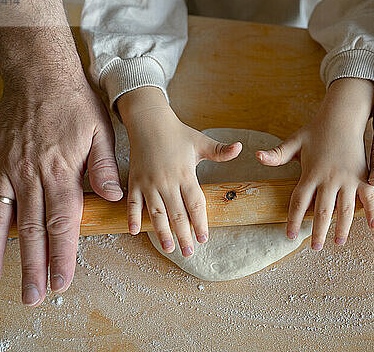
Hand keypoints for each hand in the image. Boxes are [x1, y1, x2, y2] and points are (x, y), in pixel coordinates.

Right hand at [0, 67, 122, 305]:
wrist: (42, 72)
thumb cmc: (75, 102)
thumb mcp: (101, 132)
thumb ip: (105, 168)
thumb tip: (112, 198)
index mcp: (60, 172)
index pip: (61, 223)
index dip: (62, 255)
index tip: (61, 281)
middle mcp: (29, 175)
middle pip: (29, 229)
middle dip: (31, 266)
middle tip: (30, 296)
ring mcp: (5, 166)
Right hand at [118, 87, 241, 255]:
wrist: (149, 121)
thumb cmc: (178, 133)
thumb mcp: (201, 142)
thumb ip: (220, 151)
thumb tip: (241, 147)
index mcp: (185, 173)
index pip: (195, 204)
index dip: (200, 223)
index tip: (204, 238)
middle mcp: (167, 181)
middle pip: (177, 213)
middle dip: (184, 234)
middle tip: (189, 252)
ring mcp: (149, 182)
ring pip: (156, 212)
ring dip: (162, 232)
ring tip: (169, 248)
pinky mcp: (135, 181)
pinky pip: (133, 203)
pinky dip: (132, 217)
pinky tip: (135, 231)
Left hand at [256, 78, 373, 249]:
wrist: (343, 116)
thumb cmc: (316, 130)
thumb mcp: (295, 141)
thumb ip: (277, 154)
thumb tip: (257, 156)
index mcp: (311, 172)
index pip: (299, 201)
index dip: (293, 220)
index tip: (290, 235)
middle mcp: (329, 178)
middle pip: (322, 211)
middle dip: (318, 231)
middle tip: (315, 248)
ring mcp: (348, 178)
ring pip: (345, 209)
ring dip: (342, 228)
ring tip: (338, 242)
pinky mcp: (363, 176)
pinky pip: (369, 197)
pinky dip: (372, 212)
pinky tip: (373, 227)